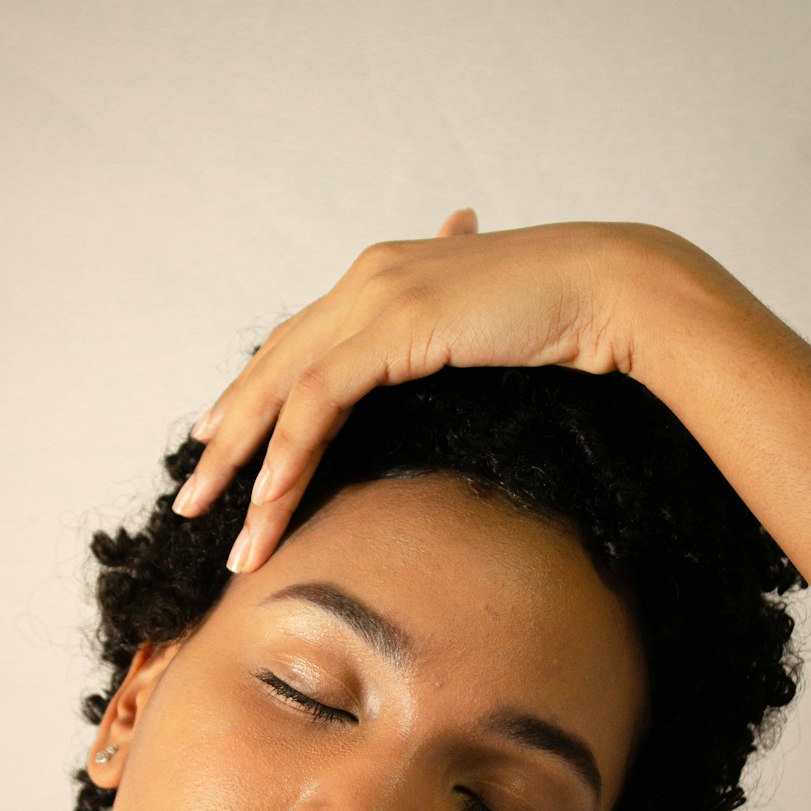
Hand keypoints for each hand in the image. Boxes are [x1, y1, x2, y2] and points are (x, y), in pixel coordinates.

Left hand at [174, 212, 665, 572]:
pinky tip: (270, 499)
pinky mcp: (396, 322)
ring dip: (249, 468)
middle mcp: (367, 279)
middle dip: (228, 441)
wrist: (616, 288)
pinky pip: (320, 399)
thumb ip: (441, 350)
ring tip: (229, 532)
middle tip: (193, 498)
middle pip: (273, 368)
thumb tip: (433, 379)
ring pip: (284, 390)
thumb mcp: (482, 340)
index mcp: (383, 279)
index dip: (254, 399)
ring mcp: (377, 295)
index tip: (222, 448)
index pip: (297, 346)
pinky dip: (290, 452)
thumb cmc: (565, 319)